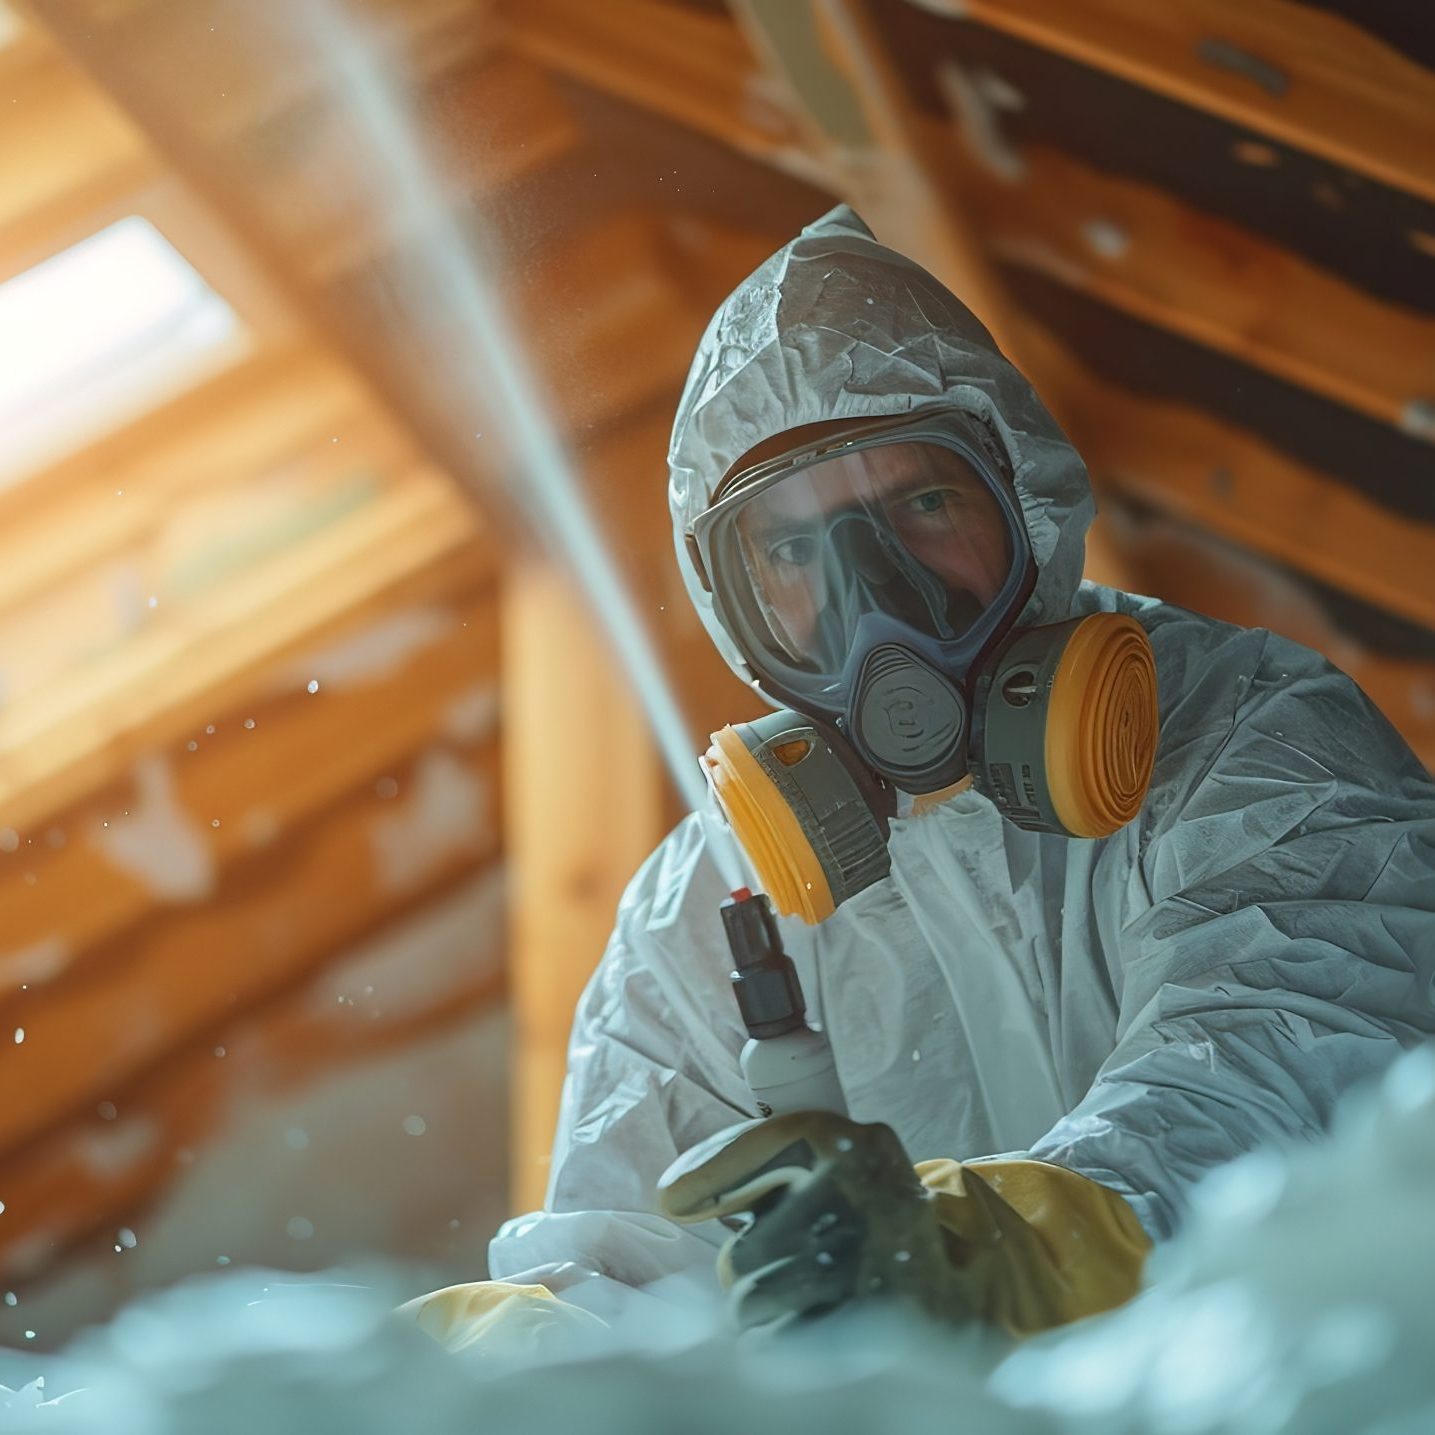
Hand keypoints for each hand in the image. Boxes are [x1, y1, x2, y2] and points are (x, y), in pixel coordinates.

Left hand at [658, 1111, 1150, 1335]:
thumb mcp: (832, 1178)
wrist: (967, 1304)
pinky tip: (827, 1332)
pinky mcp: (873, 1323)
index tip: (673, 1198)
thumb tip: (671, 1194)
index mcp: (856, 1143)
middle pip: (744, 1253)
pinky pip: (779, 1346)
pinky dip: (789, 1348)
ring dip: (769, 1316)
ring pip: (754, 1307)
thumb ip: (761, 1167)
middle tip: (805, 1272)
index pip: (762, 1143)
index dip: (712, 1174)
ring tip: (822, 1302)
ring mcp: (871, 1261)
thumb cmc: (871, 1234)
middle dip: (755, 1274)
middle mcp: (867, 1192)